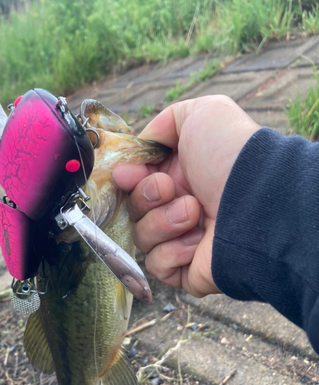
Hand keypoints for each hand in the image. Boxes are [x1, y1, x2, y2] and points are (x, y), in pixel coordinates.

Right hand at [112, 95, 259, 297]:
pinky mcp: (185, 270)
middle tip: (169, 189)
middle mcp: (178, 207)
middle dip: (146, 197)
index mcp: (179, 177)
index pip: (135, 183)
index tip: (127, 174)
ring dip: (163, 222)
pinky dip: (173, 251)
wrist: (257, 200)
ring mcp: (182, 240)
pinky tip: (198, 240)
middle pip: (134, 209)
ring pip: (141, 237)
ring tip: (194, 212)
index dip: (128, 179)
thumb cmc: (230, 155)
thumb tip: (141, 147)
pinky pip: (156, 265)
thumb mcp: (201, 114)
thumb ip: (165, 123)